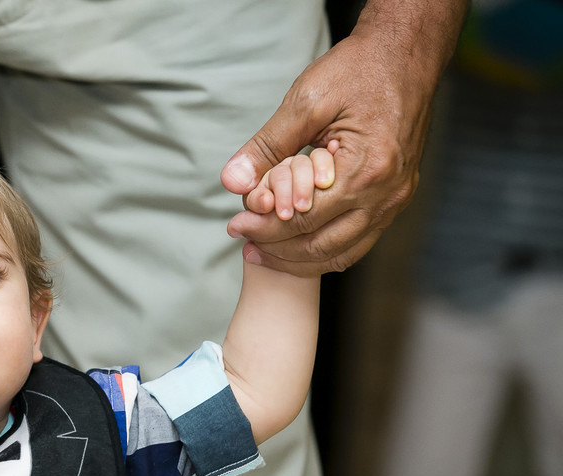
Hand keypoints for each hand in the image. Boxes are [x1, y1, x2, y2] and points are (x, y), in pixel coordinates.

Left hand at [221, 28, 439, 275]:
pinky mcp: (397, 197)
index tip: (233, 225)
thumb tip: (232, 183)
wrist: (407, 53)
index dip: (264, 227)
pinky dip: (326, 249)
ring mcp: (396, 199)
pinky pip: (360, 240)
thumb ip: (267, 147)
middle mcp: (387, 194)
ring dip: (300, 258)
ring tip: (263, 250)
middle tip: (243, 243)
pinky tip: (296, 243)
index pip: (304, 220)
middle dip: (278, 249)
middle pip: (322, 244)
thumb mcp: (305, 102)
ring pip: (343, 252)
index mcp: (366, 171)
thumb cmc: (357, 70)